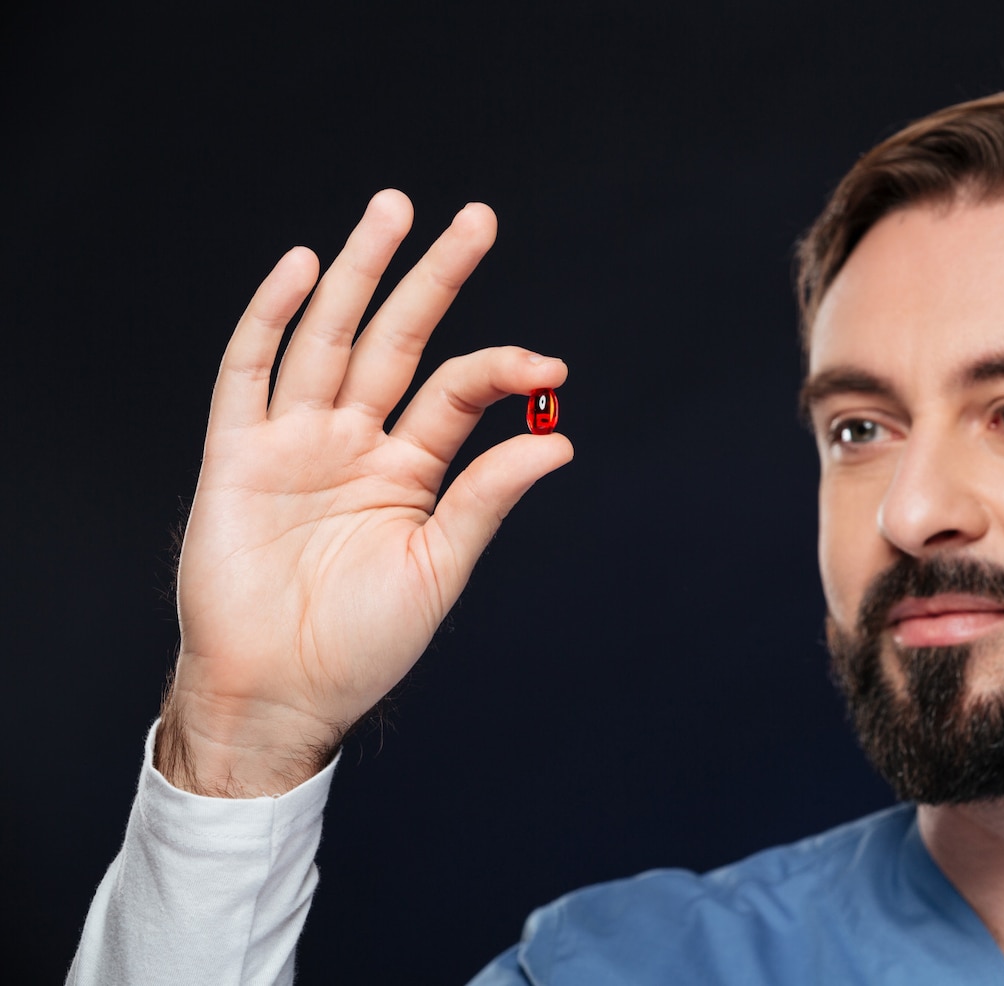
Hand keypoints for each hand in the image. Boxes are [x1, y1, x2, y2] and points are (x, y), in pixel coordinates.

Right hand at [157, 190, 572, 795]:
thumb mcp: (439, 569)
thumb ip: (487, 498)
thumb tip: (560, 443)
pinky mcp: (236, 455)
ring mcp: (296, 442)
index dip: (502, 369)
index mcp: (409, 470)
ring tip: (393, 211)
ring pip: (330, 338)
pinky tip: (302, 268)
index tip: (550, 365)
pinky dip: (270, 319)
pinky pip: (250, 373)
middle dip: (432, 277)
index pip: (458, 391)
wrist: (279, 693)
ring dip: (359, 273)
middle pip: (398, 339)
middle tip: (475, 217)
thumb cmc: (362, 644)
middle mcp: (355, 442)